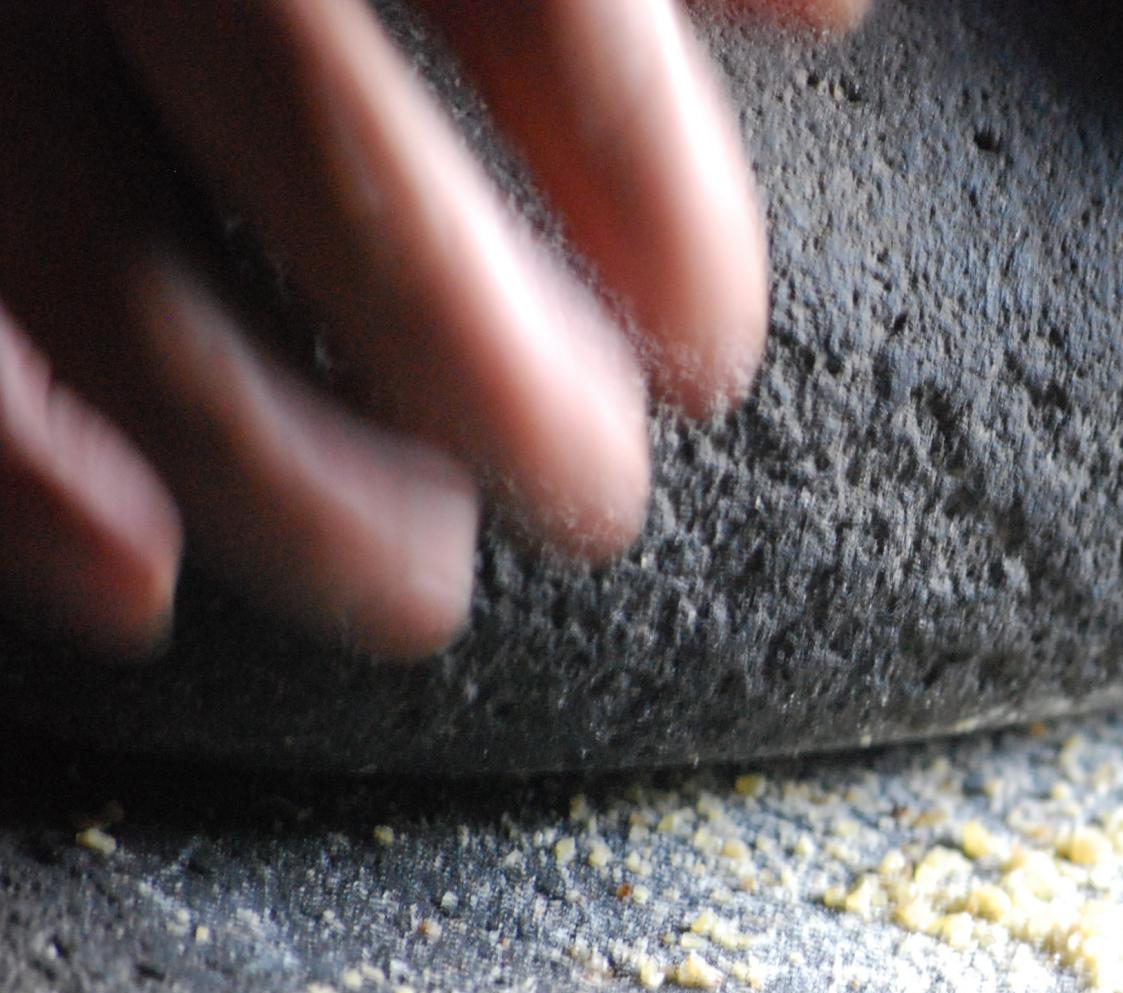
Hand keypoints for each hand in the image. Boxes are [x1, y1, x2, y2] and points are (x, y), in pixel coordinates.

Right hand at [0, 0, 862, 661]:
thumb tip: (824, 7)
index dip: (644, 186)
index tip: (707, 350)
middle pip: (327, 146)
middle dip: (486, 366)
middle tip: (592, 501)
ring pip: (104, 261)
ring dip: (278, 472)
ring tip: (417, 585)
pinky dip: (22, 472)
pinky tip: (136, 587)